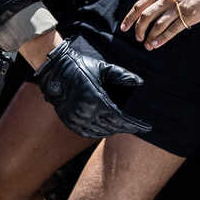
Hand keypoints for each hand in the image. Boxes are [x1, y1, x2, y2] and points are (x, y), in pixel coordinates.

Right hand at [34, 40, 151, 137]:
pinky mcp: (69, 121)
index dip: (133, 124)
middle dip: (126, 128)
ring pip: (100, 132)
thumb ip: (122, 75)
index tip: (145, 127)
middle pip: (112, 127)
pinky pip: (87, 133)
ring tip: (124, 127)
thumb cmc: (81, 66)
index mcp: (96, 100)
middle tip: (137, 127)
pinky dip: (99, 132)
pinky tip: (106, 130)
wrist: (55, 70)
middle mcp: (86, 113)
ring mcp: (76, 119)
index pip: (120, 118)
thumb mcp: (103, 68)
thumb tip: (140, 81)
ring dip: (113, 131)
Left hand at [120, 0, 199, 49]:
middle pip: (146, 17)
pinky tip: (156, 44)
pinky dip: (162, 38)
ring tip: (147, 45)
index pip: (139, 5)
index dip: (130, 18)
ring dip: (150, 37)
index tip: (124, 28)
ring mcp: (177, 7)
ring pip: (158, 25)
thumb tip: (149, 8)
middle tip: (138, 38)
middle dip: (139, 30)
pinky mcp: (188, 15)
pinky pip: (172, 29)